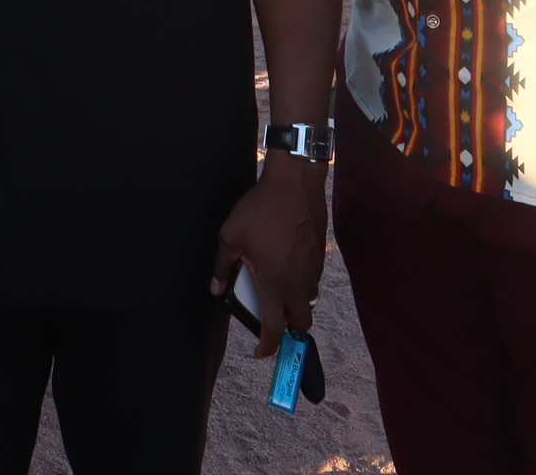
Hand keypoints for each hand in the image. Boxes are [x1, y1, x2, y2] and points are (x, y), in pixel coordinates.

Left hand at [210, 152, 327, 353]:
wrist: (294, 183)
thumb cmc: (260, 209)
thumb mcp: (230, 237)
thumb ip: (222, 267)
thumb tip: (215, 289)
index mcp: (275, 283)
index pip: (275, 328)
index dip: (267, 346)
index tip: (259, 353)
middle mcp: (298, 282)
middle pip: (302, 322)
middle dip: (289, 330)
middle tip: (272, 324)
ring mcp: (313, 269)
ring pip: (310, 301)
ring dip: (296, 305)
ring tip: (277, 293)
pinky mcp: (320, 255)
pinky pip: (313, 281)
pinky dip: (302, 285)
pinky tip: (286, 268)